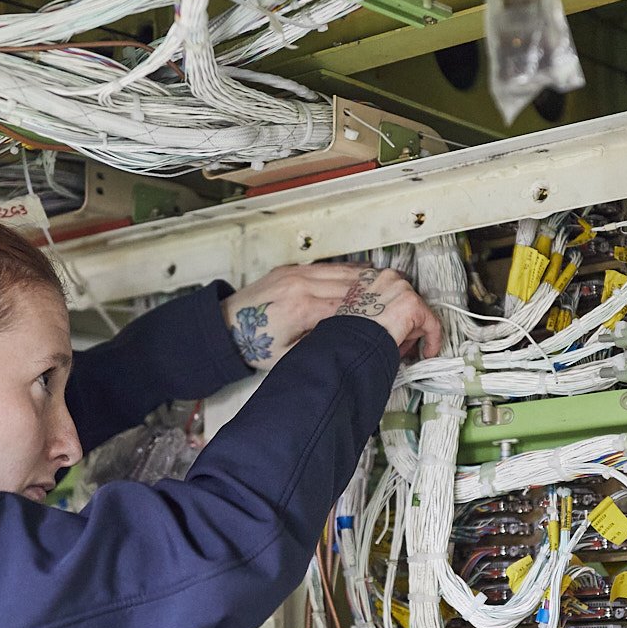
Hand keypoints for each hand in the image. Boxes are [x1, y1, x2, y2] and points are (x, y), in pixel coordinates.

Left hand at [222, 264, 442, 367]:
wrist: (222, 327)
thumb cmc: (253, 346)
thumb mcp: (291, 359)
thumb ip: (324, 349)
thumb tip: (359, 348)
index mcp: (304, 308)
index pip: (355, 309)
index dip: (382, 320)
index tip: (401, 329)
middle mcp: (304, 283)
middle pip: (359, 286)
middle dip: (386, 300)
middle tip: (404, 313)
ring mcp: (301, 272)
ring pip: (349, 272)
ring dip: (375, 284)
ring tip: (394, 299)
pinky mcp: (297, 268)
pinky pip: (335, 268)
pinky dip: (356, 275)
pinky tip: (370, 284)